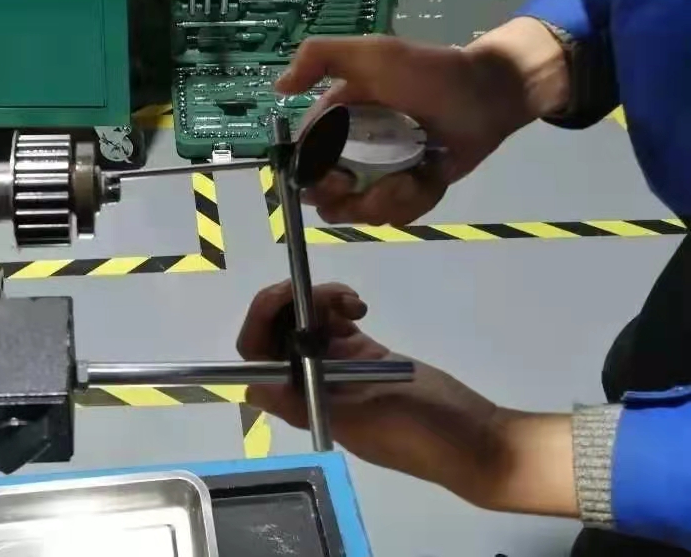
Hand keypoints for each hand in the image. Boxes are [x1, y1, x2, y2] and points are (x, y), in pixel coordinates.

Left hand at [237, 282, 507, 504]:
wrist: (472, 437)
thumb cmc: (416, 431)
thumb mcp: (359, 418)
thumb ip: (305, 402)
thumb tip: (252, 387)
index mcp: (303, 403)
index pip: (258, 363)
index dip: (259, 325)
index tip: (284, 299)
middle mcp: (312, 385)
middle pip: (276, 335)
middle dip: (288, 303)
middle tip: (313, 288)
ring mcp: (338, 368)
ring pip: (305, 322)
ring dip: (317, 300)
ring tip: (350, 300)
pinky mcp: (363, 355)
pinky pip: (333, 322)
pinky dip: (338, 305)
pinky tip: (359, 307)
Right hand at [277, 18, 567, 224]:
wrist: (487, 94)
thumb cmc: (428, 72)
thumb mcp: (373, 53)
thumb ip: (321, 57)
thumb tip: (279, 87)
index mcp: (334, 122)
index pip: (303, 159)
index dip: (311, 175)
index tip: (334, 175)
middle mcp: (350, 151)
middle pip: (323, 195)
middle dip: (345, 199)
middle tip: (373, 185)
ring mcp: (379, 174)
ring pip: (357, 212)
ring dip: (381, 204)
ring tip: (409, 181)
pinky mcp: (409, 191)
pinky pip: (394, 215)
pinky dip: (409, 204)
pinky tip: (427, 181)